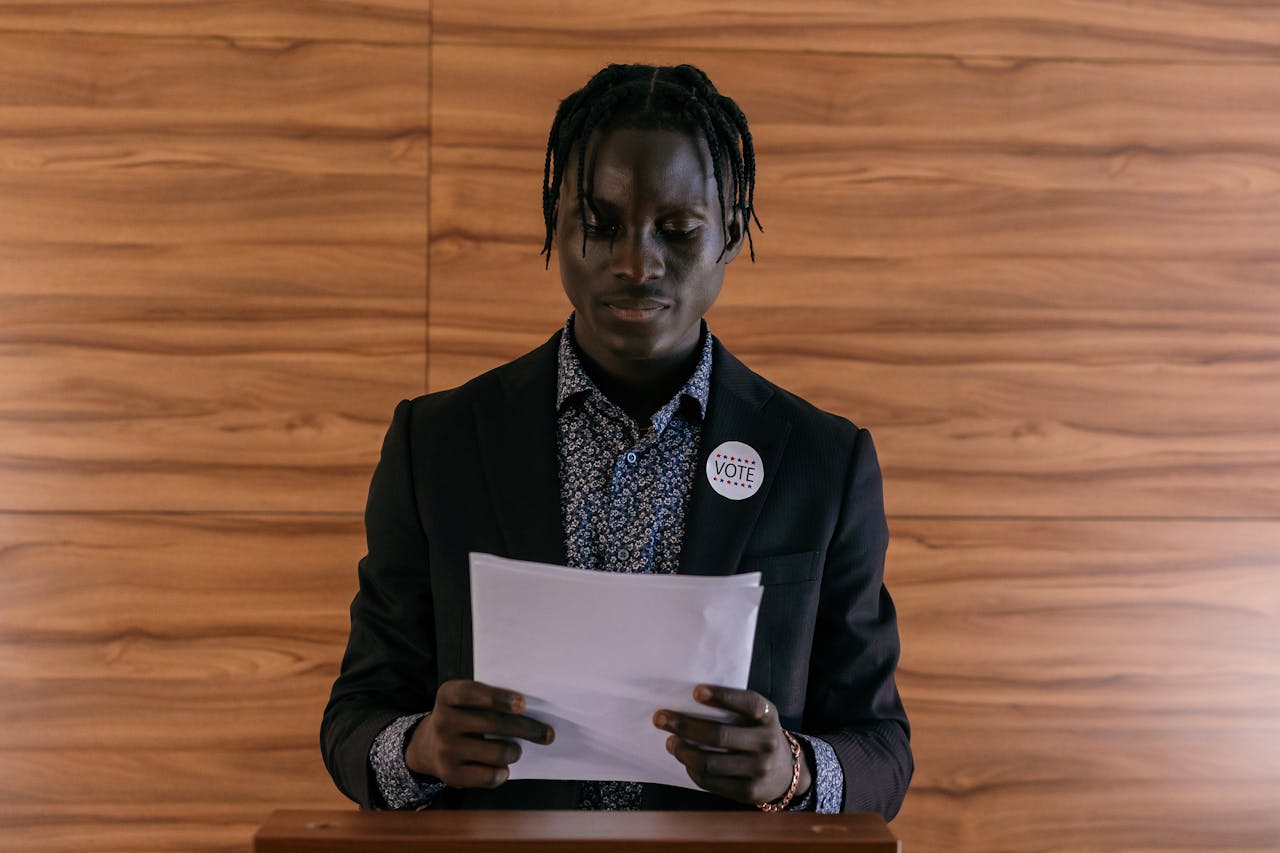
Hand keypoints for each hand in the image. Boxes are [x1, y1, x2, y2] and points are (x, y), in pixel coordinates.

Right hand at [405, 679, 554, 787]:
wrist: (429, 746)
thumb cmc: (463, 717)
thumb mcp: (467, 701)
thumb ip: (490, 701)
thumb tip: (535, 712)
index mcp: (447, 695)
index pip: (472, 693)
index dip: (498, 698)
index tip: (522, 704)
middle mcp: (443, 721)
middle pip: (494, 724)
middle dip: (527, 729)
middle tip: (547, 734)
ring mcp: (445, 749)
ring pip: (496, 752)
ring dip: (514, 752)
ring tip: (516, 751)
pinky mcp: (449, 774)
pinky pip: (488, 776)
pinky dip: (501, 773)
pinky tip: (503, 768)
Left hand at [654, 684, 811, 806]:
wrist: (785, 773)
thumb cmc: (757, 735)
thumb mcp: (757, 718)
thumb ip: (734, 710)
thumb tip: (685, 703)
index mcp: (769, 717)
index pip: (749, 704)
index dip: (723, 696)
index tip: (695, 691)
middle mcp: (767, 743)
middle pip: (720, 735)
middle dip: (685, 726)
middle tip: (661, 718)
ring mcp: (759, 769)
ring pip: (710, 762)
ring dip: (683, 751)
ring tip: (671, 742)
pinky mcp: (748, 791)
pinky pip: (711, 782)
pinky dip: (692, 770)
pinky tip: (685, 760)